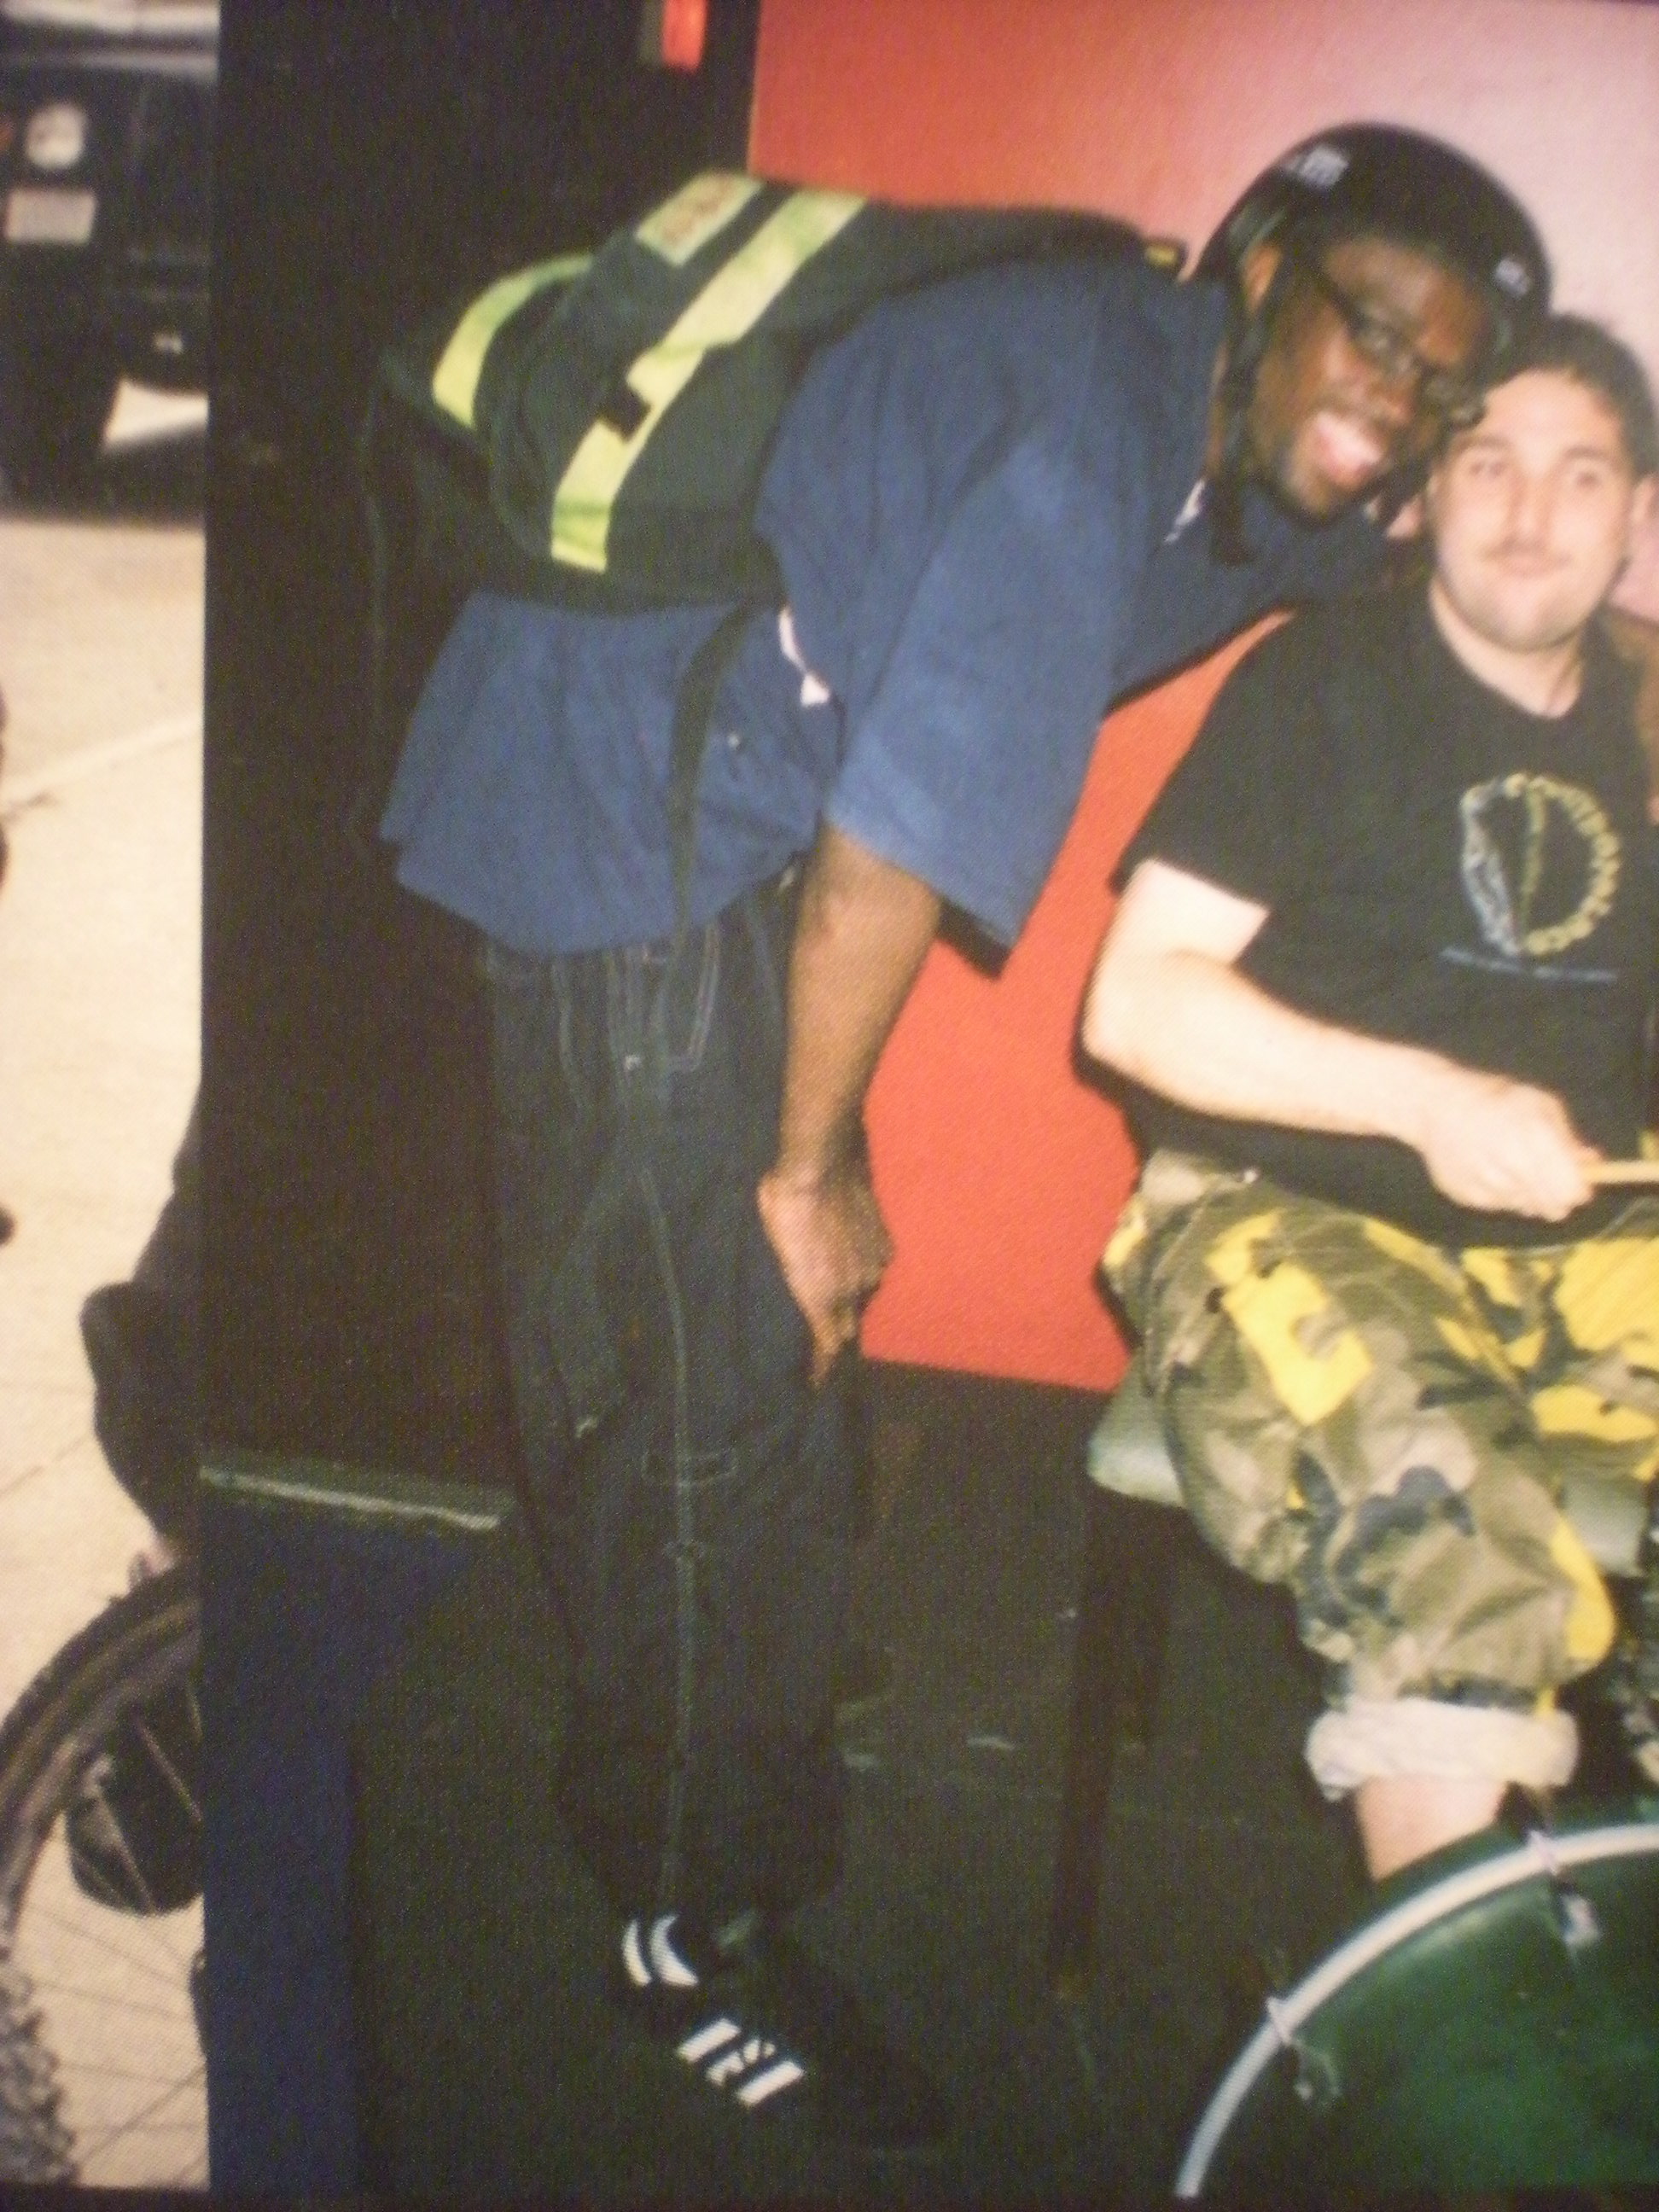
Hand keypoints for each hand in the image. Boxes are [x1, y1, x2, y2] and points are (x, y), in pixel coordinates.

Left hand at [756, 1155, 892, 1385]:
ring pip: (862, 1296)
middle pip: (847, 1327)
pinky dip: (862, 1269)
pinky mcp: (884, 1246)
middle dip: (834, 1331)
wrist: (821, 1163)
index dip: (822, 1369)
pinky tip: (849, 1254)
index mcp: (819, 1297)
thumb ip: (791, 1278)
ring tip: (834, 1280)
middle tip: (820, 1326)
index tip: (815, 1384)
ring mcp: (872, 1268)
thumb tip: (795, 1287)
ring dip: (849, 1295)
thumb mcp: (774, 1247)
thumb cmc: (783, 1205)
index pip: (828, 1348)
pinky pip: (874, 1270)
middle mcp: (851, 1291)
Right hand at [1413, 1065, 1598, 1219]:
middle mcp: (1510, 1164)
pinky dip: (1499, 1194)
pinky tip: (1488, 1171)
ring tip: (1511, 1167)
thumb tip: (1591, 1163)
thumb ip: (1567, 1137)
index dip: (1578, 1191)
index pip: (1569, 1189)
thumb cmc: (1494, 1099)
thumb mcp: (1539, 1104)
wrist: (1434, 1104)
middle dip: (1555, 1197)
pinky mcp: (1464, 1195)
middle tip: (1545, 1179)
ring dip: (1526, 1194)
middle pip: (1550, 1208)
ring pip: (1524, 1208)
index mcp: (1534, 1137)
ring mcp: (1485, 1183)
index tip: (1577, 1185)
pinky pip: (1497, 1207)